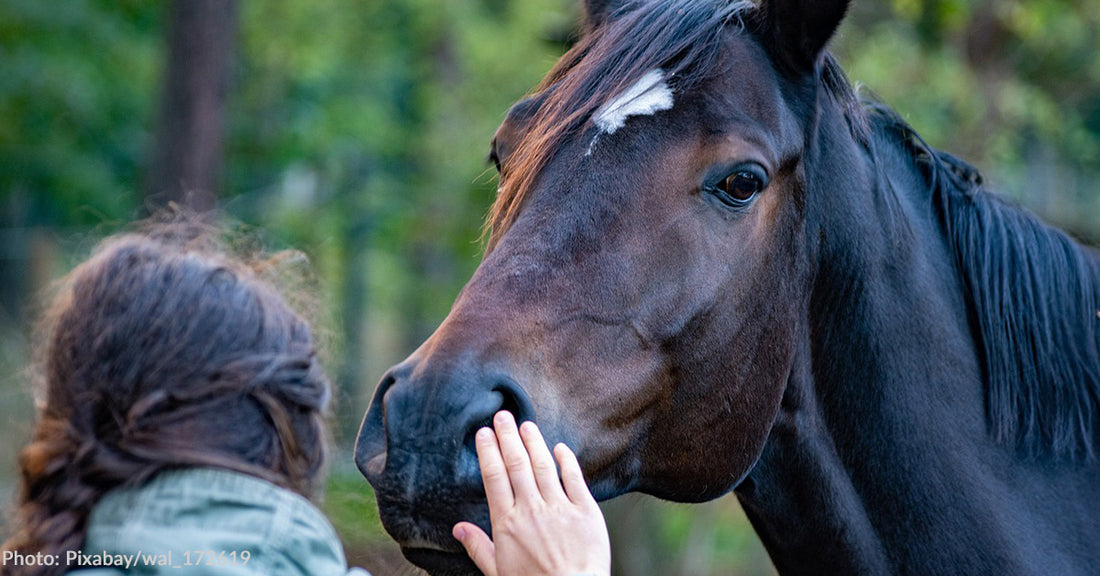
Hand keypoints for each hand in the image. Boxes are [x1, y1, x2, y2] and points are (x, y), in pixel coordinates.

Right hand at [452, 411, 610, 575]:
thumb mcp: (498, 572)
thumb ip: (479, 547)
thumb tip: (458, 528)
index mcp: (507, 524)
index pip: (494, 478)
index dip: (488, 452)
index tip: (483, 433)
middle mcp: (531, 510)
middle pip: (516, 464)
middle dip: (507, 437)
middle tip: (502, 415)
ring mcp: (559, 508)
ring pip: (543, 466)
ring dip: (533, 442)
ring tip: (526, 424)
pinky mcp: (585, 511)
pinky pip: (574, 479)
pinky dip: (566, 460)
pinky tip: (559, 448)